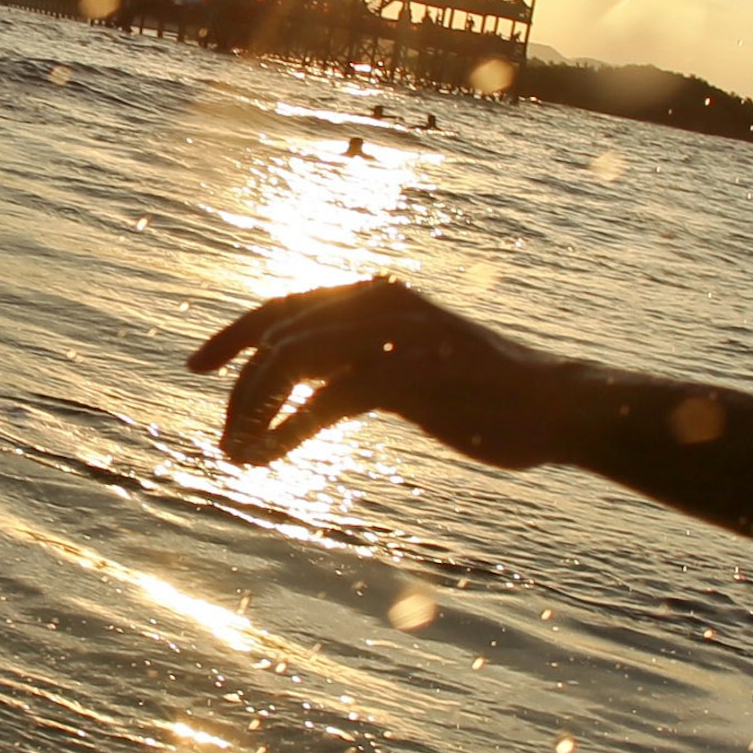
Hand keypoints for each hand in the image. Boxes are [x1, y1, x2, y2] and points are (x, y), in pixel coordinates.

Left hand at [187, 277, 582, 468]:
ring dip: (251, 411)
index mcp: (377, 295)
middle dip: (237, 386)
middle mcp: (377, 304)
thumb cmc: (489, 391)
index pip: (283, 306)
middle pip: (274, 335)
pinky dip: (285, 432)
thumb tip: (314, 382)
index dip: (233, 335)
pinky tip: (266, 457)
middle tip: (223, 436)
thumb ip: (366, 361)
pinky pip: (321, 403)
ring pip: (286, 363)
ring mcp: (388, 338)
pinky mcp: (402, 377)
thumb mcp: (417, 363)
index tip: (196, 367)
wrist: (555, 404)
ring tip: (237, 453)